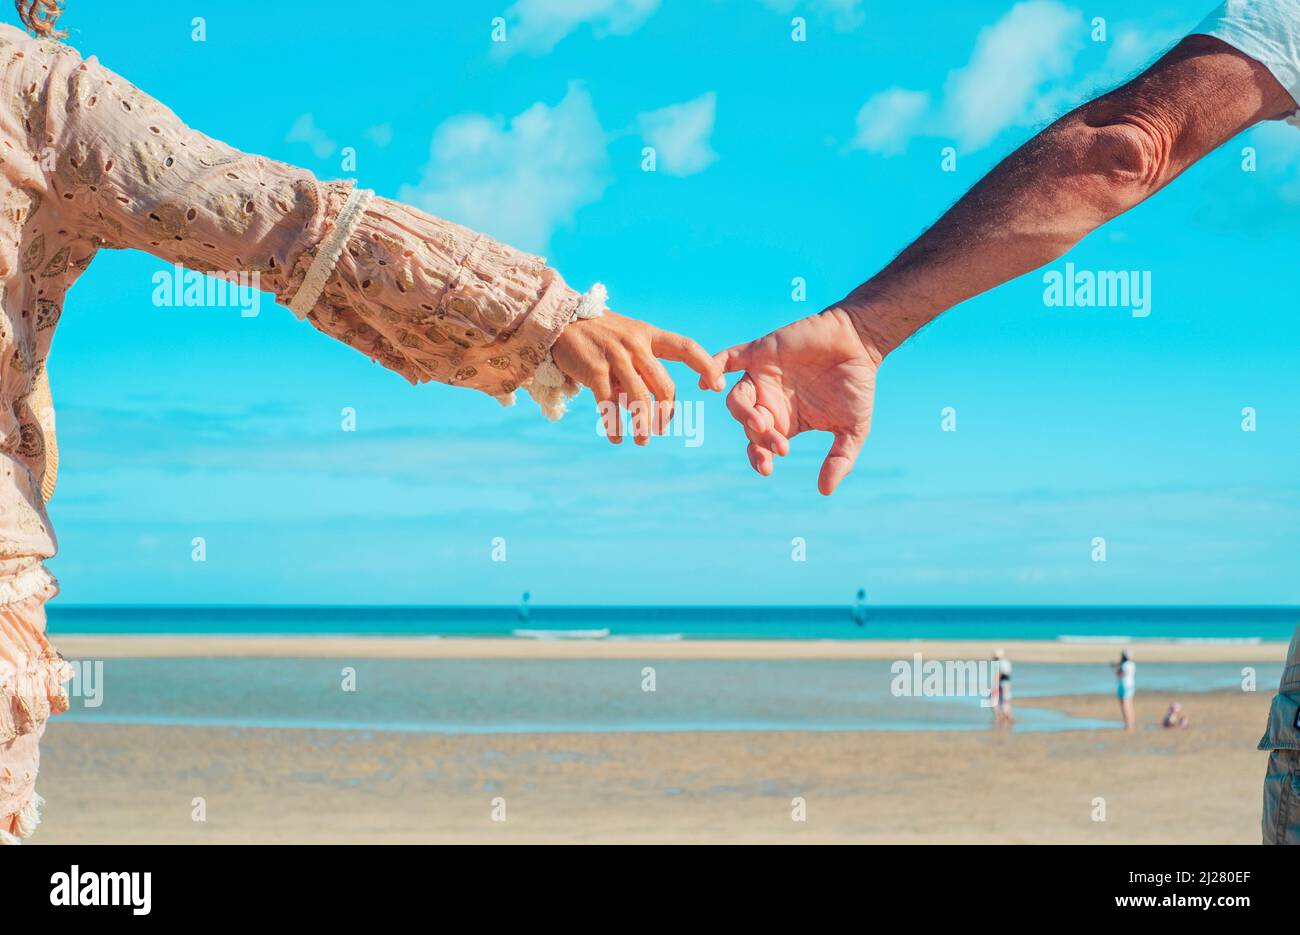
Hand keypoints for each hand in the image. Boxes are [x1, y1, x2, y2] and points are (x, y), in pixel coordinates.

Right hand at [552, 311, 724, 444]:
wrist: (562, 320)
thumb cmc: (599, 335)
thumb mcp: (627, 340)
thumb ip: (642, 368)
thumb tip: (652, 405)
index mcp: (649, 335)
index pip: (686, 347)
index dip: (706, 365)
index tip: (718, 385)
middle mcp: (636, 344)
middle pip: (663, 385)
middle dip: (667, 413)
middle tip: (662, 429)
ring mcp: (615, 357)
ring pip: (639, 399)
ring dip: (643, 425)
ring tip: (643, 440)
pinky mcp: (594, 369)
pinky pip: (608, 404)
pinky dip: (614, 425)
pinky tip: (616, 437)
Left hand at [714, 306, 881, 494]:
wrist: (859, 343)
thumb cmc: (857, 385)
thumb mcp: (853, 429)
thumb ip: (840, 459)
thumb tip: (825, 490)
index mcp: (785, 421)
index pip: (760, 445)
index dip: (759, 457)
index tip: (767, 468)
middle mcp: (768, 400)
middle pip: (747, 426)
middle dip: (759, 439)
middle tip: (778, 444)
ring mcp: (761, 376)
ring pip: (736, 399)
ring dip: (743, 414)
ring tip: (761, 423)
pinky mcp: (758, 352)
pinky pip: (727, 358)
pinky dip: (714, 368)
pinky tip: (709, 384)